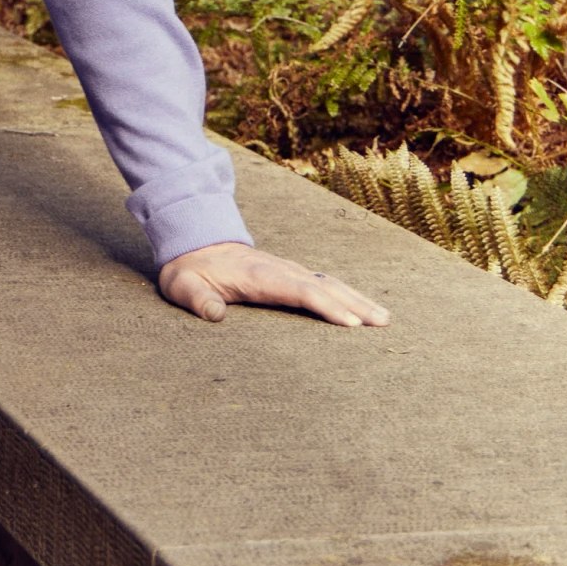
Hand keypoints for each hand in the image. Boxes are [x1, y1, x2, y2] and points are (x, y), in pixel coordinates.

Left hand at [157, 241, 390, 327]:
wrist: (192, 242)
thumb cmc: (188, 270)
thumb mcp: (182, 285)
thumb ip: (197, 300)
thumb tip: (214, 315)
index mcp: (259, 276)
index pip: (300, 291)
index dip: (326, 306)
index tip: (350, 323)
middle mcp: (280, 270)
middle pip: (325, 286)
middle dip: (355, 304)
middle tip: (383, 324)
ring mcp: (286, 270)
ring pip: (329, 283)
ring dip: (357, 298)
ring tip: (384, 318)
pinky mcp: (288, 274)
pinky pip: (323, 283)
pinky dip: (345, 294)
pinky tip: (360, 307)